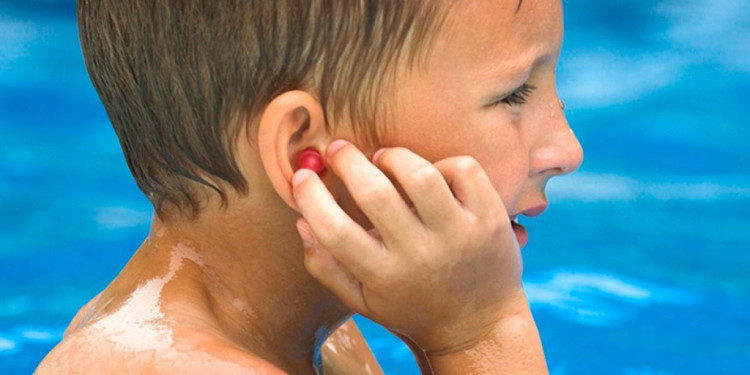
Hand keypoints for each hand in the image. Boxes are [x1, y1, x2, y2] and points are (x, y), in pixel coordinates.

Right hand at [293, 140, 526, 353]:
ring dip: (393, 156)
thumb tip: (300, 220)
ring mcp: (459, 235)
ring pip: (420, 175)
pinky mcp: (489, 219)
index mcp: (384, 275)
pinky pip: (464, 170)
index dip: (310, 197)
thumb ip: (326, 266)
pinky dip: (443, 162)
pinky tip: (432, 173)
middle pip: (375, 193)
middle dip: (347, 161)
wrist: (479, 327)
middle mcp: (420, 254)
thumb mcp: (363, 300)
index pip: (335, 231)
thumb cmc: (412, 308)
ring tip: (382, 158)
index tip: (302, 177)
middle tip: (337, 149)